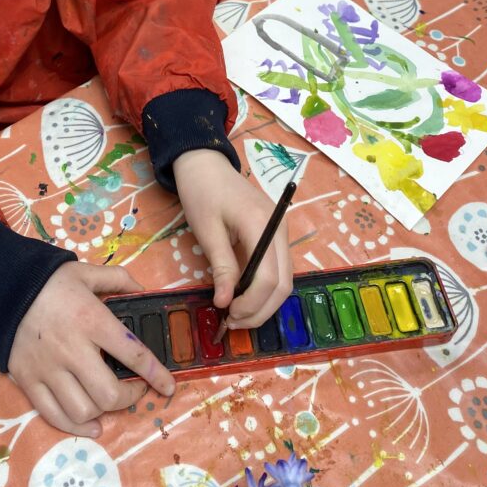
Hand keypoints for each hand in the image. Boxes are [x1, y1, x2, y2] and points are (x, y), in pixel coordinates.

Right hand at [8, 262, 174, 435]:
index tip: (168, 385)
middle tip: (135, 389)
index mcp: (91, 320)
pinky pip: (54, 415)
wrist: (4, 288)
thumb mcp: (87, 271)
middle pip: (109, 393)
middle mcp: (72, 349)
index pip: (133, 354)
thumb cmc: (50, 281)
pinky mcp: (29, 381)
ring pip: (83, 410)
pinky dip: (75, 427)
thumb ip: (119, 280)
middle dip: (130, 397)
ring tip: (110, 401)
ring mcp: (48, 369)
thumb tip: (143, 291)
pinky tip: (91, 425)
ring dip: (104, 411)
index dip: (156, 373)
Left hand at [173, 149, 292, 330]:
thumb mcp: (206, 230)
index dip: (251, 304)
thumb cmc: (201, 192)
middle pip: (284, 283)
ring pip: (284, 279)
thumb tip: (224, 303)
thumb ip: (221, 267)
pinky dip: (264, 287)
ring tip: (236, 313)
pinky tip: (244, 296)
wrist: (205, 164)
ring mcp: (280, 230)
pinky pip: (277, 267)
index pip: (269, 277)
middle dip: (261, 309)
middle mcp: (279, 228)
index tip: (228, 314)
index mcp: (261, 224)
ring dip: (264, 302)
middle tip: (233, 322)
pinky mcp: (274, 233)